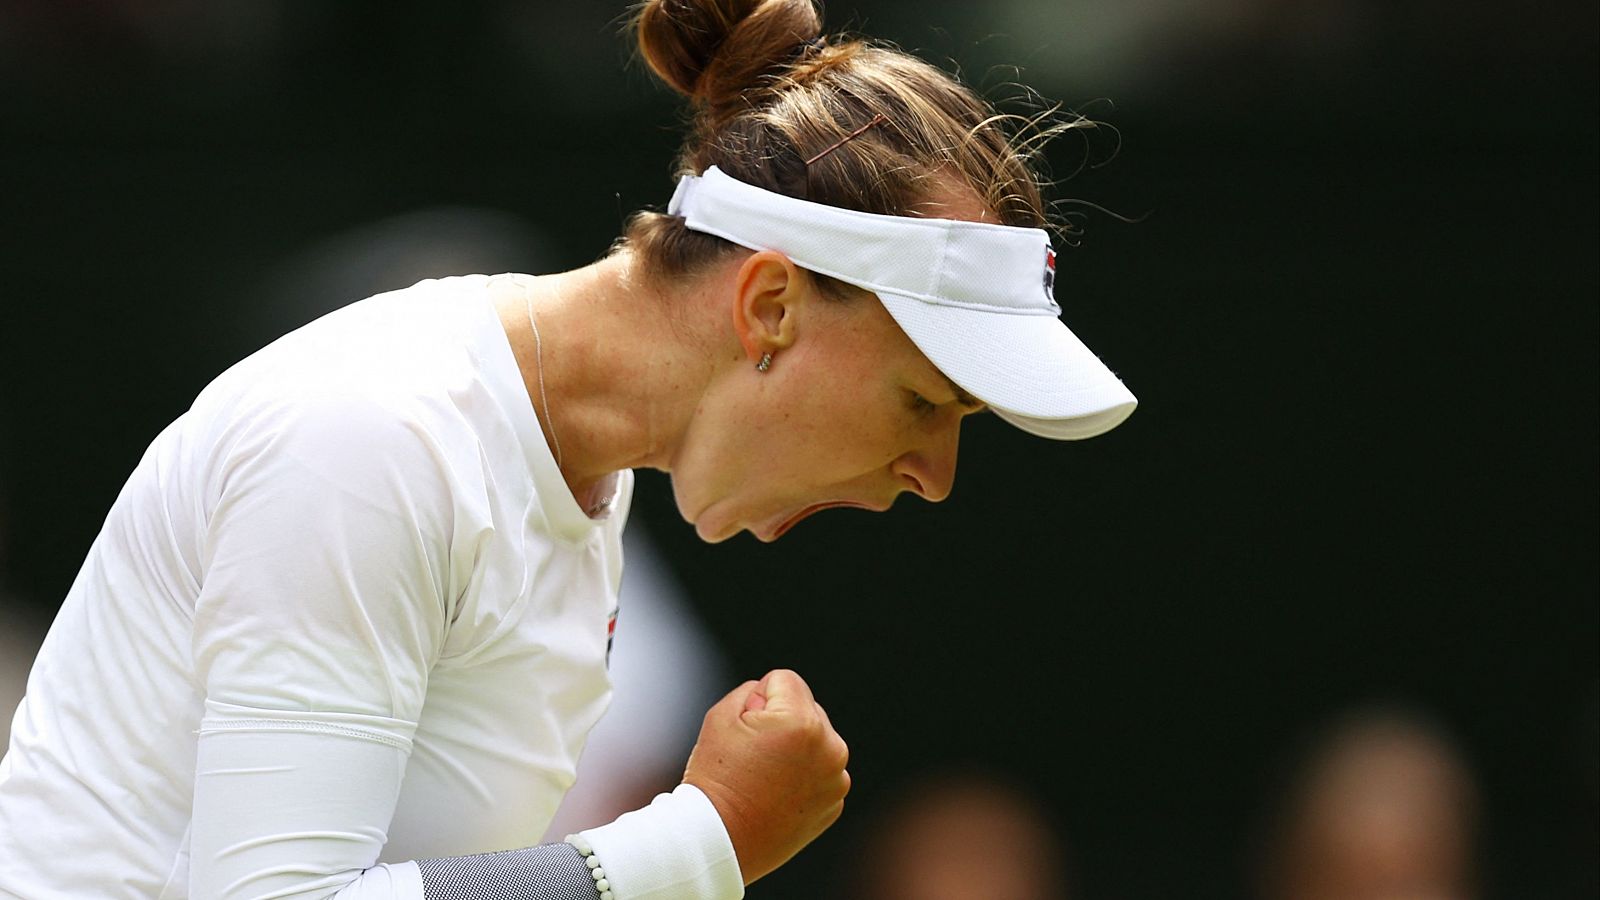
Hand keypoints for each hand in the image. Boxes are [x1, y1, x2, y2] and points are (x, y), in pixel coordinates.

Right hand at [682, 669, 850, 884]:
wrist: (718, 842)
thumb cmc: (715, 777)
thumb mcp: (721, 716)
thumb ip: (752, 691)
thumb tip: (772, 696)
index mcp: (803, 723)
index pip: (784, 680)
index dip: (757, 698)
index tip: (744, 729)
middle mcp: (830, 748)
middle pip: (805, 708)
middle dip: (782, 722)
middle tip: (752, 756)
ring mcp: (836, 779)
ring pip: (815, 740)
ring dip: (796, 748)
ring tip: (764, 777)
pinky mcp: (834, 802)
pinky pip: (821, 771)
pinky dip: (803, 777)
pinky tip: (776, 795)